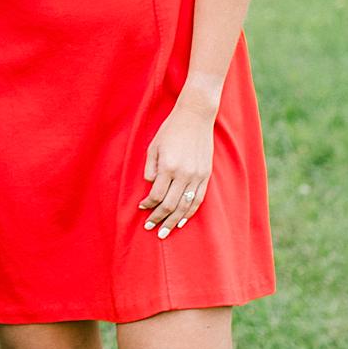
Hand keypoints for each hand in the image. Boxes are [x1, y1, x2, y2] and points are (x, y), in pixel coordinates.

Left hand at [139, 100, 213, 236]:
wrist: (195, 116)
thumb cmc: (170, 129)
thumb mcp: (153, 146)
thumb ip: (150, 168)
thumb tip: (150, 186)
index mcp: (167, 166)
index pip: (156, 195)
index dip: (148, 205)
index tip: (142, 208)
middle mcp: (183, 174)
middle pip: (169, 205)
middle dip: (158, 219)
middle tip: (150, 228)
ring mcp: (196, 175)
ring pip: (184, 206)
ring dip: (173, 221)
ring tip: (165, 232)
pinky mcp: (206, 175)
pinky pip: (198, 199)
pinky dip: (189, 212)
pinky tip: (182, 221)